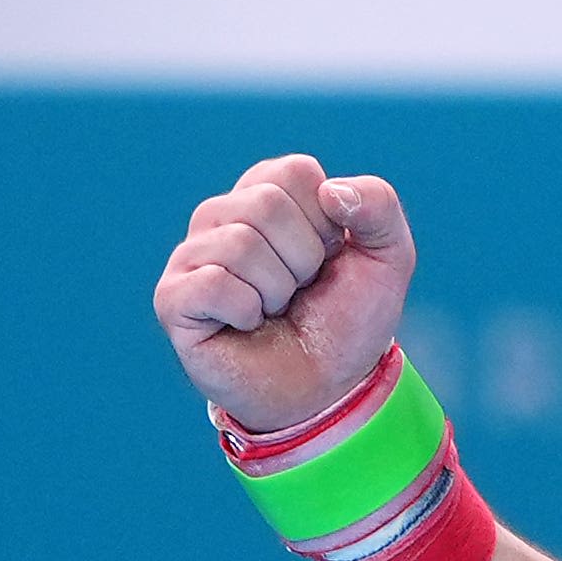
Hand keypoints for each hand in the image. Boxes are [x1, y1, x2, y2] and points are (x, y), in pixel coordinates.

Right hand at [152, 154, 415, 431]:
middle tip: (301, 290)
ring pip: (240, 245)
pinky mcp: (173, 299)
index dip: (328, 223)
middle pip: (266, 204)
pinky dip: (248, 312)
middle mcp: (221, 215)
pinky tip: (248, 325)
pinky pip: (214, 285)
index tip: (328, 256)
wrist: (329, 387)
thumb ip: (379, 206)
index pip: (295, 173)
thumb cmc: (349, 317)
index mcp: (266, 191)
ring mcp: (191, 256)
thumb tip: (332, 190)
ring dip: (279, 290)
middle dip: (304, 258)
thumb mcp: (388, 256)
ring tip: (275, 310)